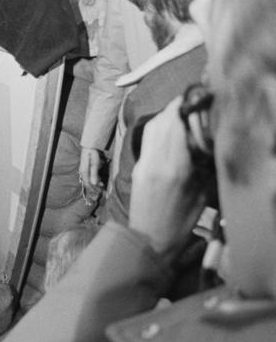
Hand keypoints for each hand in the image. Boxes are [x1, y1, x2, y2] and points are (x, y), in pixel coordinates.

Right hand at [78, 147, 103, 192]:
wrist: (89, 146)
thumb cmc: (92, 154)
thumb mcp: (94, 163)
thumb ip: (94, 173)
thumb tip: (94, 183)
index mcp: (84, 172)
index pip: (88, 183)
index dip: (93, 189)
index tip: (100, 192)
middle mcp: (83, 172)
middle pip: (87, 183)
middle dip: (94, 188)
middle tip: (102, 190)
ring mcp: (84, 170)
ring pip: (88, 180)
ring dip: (95, 184)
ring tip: (102, 185)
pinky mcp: (86, 168)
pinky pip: (89, 176)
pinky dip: (94, 179)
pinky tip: (99, 180)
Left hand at [129, 99, 207, 257]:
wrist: (149, 240)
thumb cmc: (180, 222)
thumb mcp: (201, 194)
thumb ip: (202, 166)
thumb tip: (205, 141)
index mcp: (174, 169)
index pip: (174, 126)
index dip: (183, 108)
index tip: (194, 101)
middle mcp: (155, 163)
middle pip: (161, 123)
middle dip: (174, 109)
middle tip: (188, 104)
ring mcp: (143, 165)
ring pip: (151, 130)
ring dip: (164, 117)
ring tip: (179, 114)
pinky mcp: (137, 169)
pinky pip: (147, 141)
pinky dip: (157, 130)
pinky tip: (168, 132)